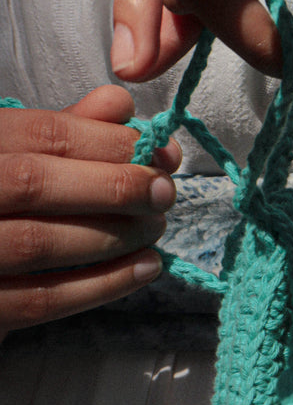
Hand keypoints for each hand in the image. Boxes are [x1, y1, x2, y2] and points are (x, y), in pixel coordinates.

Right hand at [0, 86, 180, 339]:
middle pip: (35, 183)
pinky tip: (147, 267)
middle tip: (165, 193)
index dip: (110, 142)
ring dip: (114, 236)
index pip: (41, 134)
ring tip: (157, 228)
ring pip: (38, 243)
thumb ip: (62, 127)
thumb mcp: (12, 152)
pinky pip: (39, 300)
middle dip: (114, 186)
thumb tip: (121, 104)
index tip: (161, 153)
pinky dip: (102, 284)